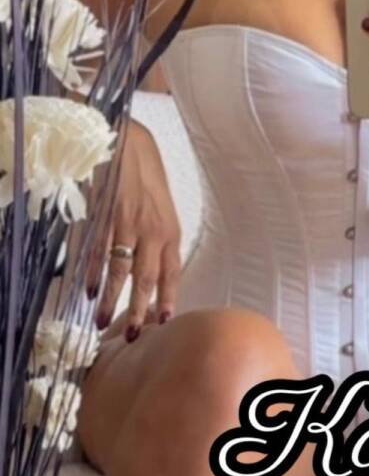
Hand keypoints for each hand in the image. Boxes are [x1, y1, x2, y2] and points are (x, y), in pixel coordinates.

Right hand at [85, 119, 181, 339]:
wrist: (126, 140)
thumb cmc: (145, 172)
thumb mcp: (163, 205)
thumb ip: (160, 235)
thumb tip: (154, 265)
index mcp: (171, 230)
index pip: (172, 272)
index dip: (167, 298)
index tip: (164, 321)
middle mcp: (154, 231)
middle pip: (147, 279)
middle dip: (139, 310)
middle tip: (133, 335)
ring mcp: (129, 225)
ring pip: (120, 272)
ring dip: (111, 299)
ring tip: (101, 320)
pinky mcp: (106, 217)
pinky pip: (98, 253)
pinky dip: (92, 274)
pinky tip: (88, 290)